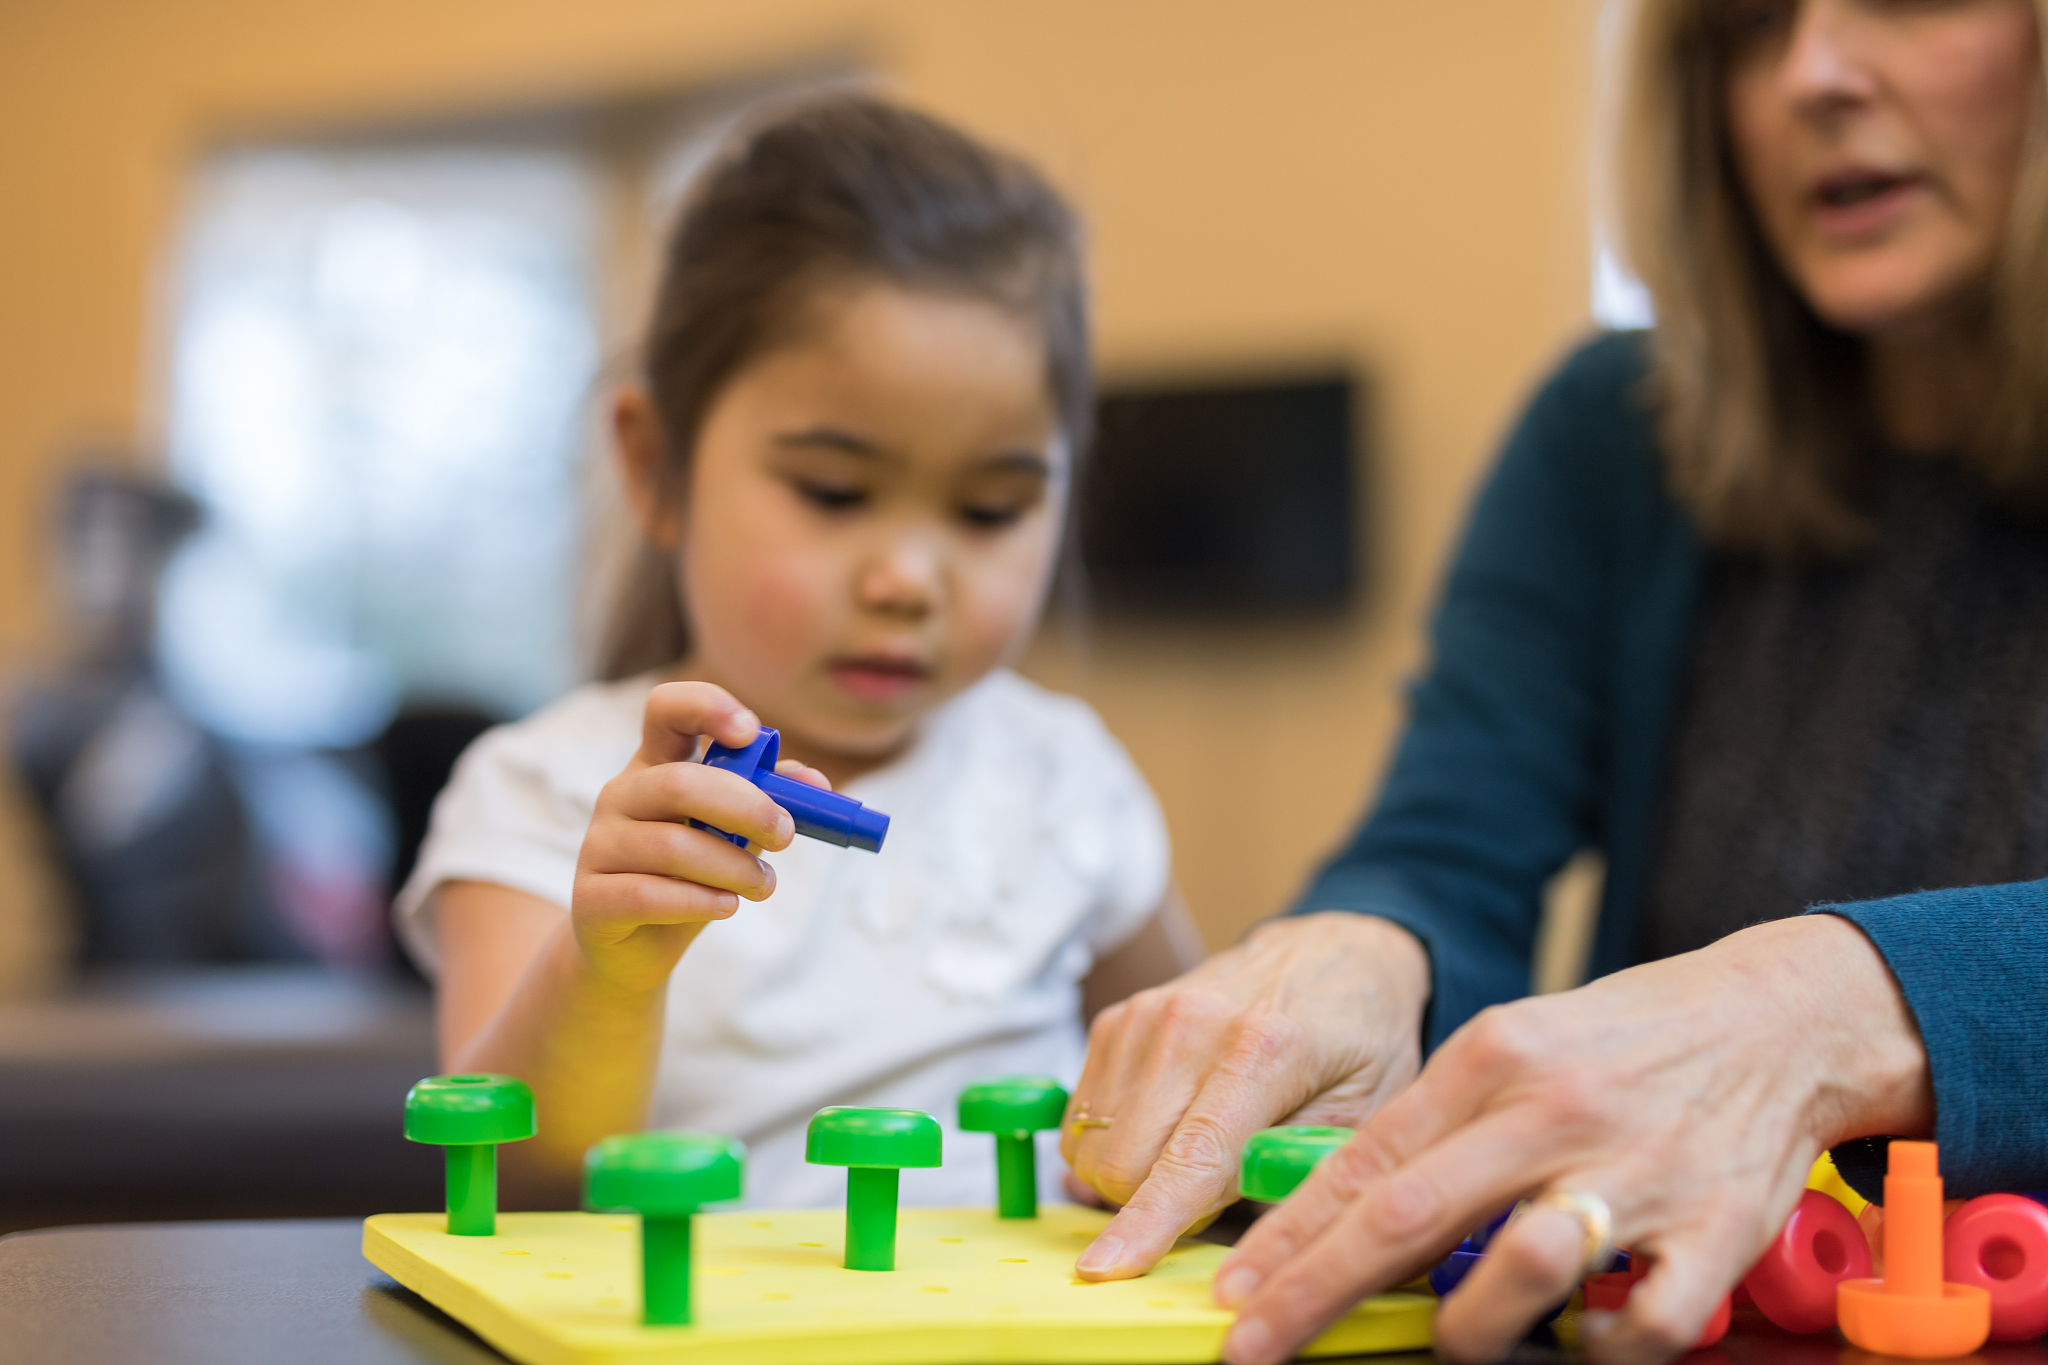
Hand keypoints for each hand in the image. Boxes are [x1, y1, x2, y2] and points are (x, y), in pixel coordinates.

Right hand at [570, 681, 827, 994]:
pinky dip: (699, 902)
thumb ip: (772, 799)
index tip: (750, 731)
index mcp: (656, 764)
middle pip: (680, 783)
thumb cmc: (692, 876)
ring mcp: (598, 845)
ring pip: (672, 846)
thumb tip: (817, 784)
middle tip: (785, 834)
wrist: (633, 948)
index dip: (706, 707)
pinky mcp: (590, 899)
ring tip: (763, 885)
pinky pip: (648, 895)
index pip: (666, 709)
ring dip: (734, 868)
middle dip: (746, 807)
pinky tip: (725, 906)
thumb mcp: (735, 832)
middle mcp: (621, 795)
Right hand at [1062, 912, 1430, 1279]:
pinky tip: (1168, 1124)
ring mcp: (1145, 1015)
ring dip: (1134, 1175)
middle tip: (1220, 1190)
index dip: (1148, 1221)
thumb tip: (1240, 1239)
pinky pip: (1082, 1118)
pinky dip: (1115, 1141)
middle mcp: (1191, 1023)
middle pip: (1123, 1163)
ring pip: (1092, 1145)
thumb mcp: (1370, 1116)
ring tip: (1200, 1151)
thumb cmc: (1359, 1042)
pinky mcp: (1116, 1019)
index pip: (1191, 1157)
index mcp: (1265, 1049)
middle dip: (1157, 1205)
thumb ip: (1302, 1175)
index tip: (1105, 1268)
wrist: (1330, 954)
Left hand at [1212, 914, 1932, 1364]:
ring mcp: (1636, 1173)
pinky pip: (1644, 1322)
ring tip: (1450, 1342)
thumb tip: (1343, 1210)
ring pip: (1520, 1272)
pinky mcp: (1716, 1230)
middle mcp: (1554, 1112)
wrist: (1779, 1018)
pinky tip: (1584, 1339)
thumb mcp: (1514, 1048)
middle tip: (1256, 1346)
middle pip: (1409, 1218)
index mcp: (1493, 1059)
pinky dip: (1603, 1348)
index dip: (1290, 1238)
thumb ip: (1437, 1125)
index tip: (1236, 1293)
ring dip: (1464, 1330)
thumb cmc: (1625, 1043)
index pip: (1365, 1163)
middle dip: (1316, 1294)